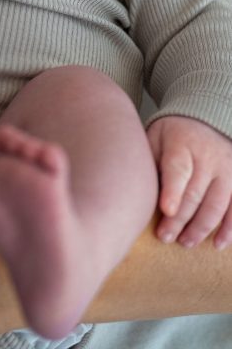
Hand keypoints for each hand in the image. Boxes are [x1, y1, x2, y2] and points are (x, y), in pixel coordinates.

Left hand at [148, 115, 231, 248]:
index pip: (178, 170)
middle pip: (194, 193)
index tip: (165, 210)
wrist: (205, 119)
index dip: (172, 192)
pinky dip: (229, 229)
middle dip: (179, 219)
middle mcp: (208, 156)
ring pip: (216, 204)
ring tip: (184, 242)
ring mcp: (227, 170)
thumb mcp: (157, 137)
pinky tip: (217, 244)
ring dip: (201, 228)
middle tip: (165, 237)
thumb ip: (151, 161)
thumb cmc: (172, 134)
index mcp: (182, 143)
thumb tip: (140, 192)